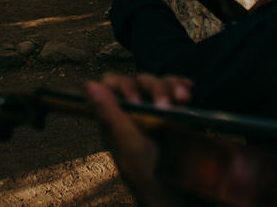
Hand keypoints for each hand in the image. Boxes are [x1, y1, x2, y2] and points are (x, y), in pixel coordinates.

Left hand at [85, 73, 192, 205]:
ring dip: (169, 87)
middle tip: (165, 106)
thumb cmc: (150, 178)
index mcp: (115, 118)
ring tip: (183, 99)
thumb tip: (88, 86)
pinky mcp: (174, 114)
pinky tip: (187, 89)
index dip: (121, 85)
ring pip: (157, 85)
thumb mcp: (128, 146)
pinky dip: (180, 86)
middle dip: (153, 88)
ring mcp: (154, 111)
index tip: (135, 99)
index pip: (111, 86)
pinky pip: (175, 92)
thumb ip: (109, 115)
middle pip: (137, 82)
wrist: (178, 198)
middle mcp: (133, 112)